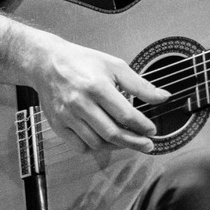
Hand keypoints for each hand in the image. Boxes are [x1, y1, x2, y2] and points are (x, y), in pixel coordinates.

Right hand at [29, 35, 170, 152]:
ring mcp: (67, 116)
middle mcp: (81, 104)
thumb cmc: (82, 62)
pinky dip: (95, 148)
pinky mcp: (57, 125)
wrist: (46, 62)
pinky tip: (105, 142)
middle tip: (148, 145)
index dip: (142, 126)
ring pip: (97, 143)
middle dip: (134, 142)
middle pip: (112, 133)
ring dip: (116, 146)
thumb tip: (163, 97)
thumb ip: (140, 85)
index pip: (125, 115)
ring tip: (128, 141)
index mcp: (97, 87)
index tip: (152, 130)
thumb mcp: (114, 66)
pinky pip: (79, 146)